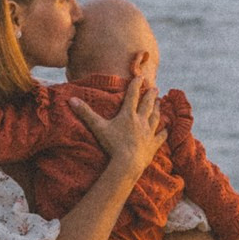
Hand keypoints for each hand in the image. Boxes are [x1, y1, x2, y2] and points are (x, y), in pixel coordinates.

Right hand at [73, 60, 164, 179]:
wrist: (128, 162)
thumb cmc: (112, 144)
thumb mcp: (98, 127)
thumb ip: (85, 113)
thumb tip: (71, 99)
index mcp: (128, 115)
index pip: (132, 96)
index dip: (136, 85)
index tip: (140, 77)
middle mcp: (141, 121)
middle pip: (147, 105)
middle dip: (150, 95)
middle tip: (155, 88)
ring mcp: (149, 133)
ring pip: (155, 118)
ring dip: (157, 109)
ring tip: (159, 102)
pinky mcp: (153, 145)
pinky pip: (160, 137)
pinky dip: (164, 132)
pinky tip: (167, 129)